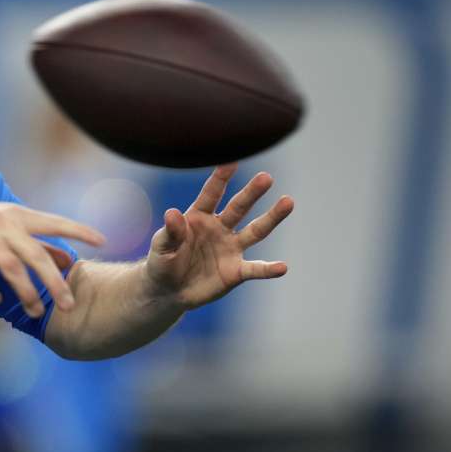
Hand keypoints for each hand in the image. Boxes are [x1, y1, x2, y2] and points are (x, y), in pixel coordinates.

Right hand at [0, 199, 106, 317]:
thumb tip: (69, 259)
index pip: (54, 222)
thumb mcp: (8, 225)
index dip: (78, 230)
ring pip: (11, 269)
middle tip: (69, 305)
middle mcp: (4, 224)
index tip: (102, 241)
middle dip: (54, 282)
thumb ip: (38, 242)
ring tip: (36, 311)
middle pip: (36, 255)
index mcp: (18, 216)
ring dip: (26, 293)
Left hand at [145, 163, 293, 309]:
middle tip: (266, 177)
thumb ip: (170, 232)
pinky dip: (268, 269)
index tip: (232, 161)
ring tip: (288, 202)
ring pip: (256, 231)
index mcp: (199, 216)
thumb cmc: (163, 261)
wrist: (168, 290)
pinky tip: (282, 267)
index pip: (211, 193)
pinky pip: (255, 269)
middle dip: (252, 192)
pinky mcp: (236, 271)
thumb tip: (172, 213)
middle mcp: (219, 227)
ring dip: (271, 218)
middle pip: (239, 206)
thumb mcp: (161, 246)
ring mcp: (230, 248)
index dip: (220, 178)